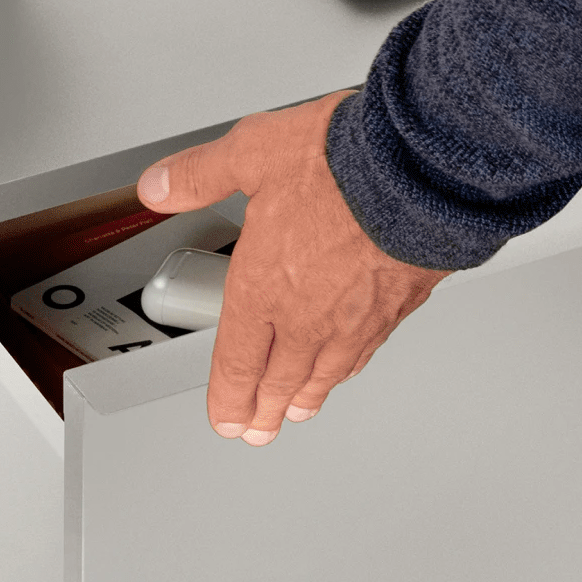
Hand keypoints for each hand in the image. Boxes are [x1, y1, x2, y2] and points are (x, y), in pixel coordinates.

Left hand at [137, 90, 450, 444]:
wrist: (422, 168)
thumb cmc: (342, 161)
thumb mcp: (253, 151)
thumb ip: (202, 174)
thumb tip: (159, 186)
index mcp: (262, 288)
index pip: (236, 364)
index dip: (228, 400)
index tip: (226, 419)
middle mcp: (306, 317)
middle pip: (278, 381)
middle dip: (263, 411)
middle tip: (258, 430)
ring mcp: (353, 320)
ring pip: (323, 375)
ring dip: (305, 398)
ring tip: (297, 411)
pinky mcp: (395, 310)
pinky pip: (364, 353)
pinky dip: (347, 371)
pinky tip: (346, 370)